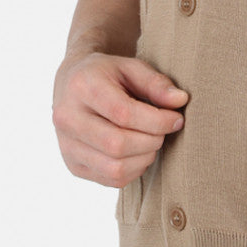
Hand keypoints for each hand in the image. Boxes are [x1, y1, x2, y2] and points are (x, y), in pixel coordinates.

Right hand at [52, 52, 187, 187]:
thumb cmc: (106, 74)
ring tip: (152, 141)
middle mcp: (67, 118)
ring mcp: (66, 145)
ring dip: (144, 158)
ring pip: (114, 168)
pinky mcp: (72, 165)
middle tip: (165, 131)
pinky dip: (134, 170)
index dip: (157, 121)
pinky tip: (139, 153)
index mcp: (82, 87)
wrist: (72, 84)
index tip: (176, 119)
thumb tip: (180, 100)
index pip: (123, 113)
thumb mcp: (131, 67)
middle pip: (117, 144)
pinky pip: (110, 179)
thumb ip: (156, 83)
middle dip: (152, 141)